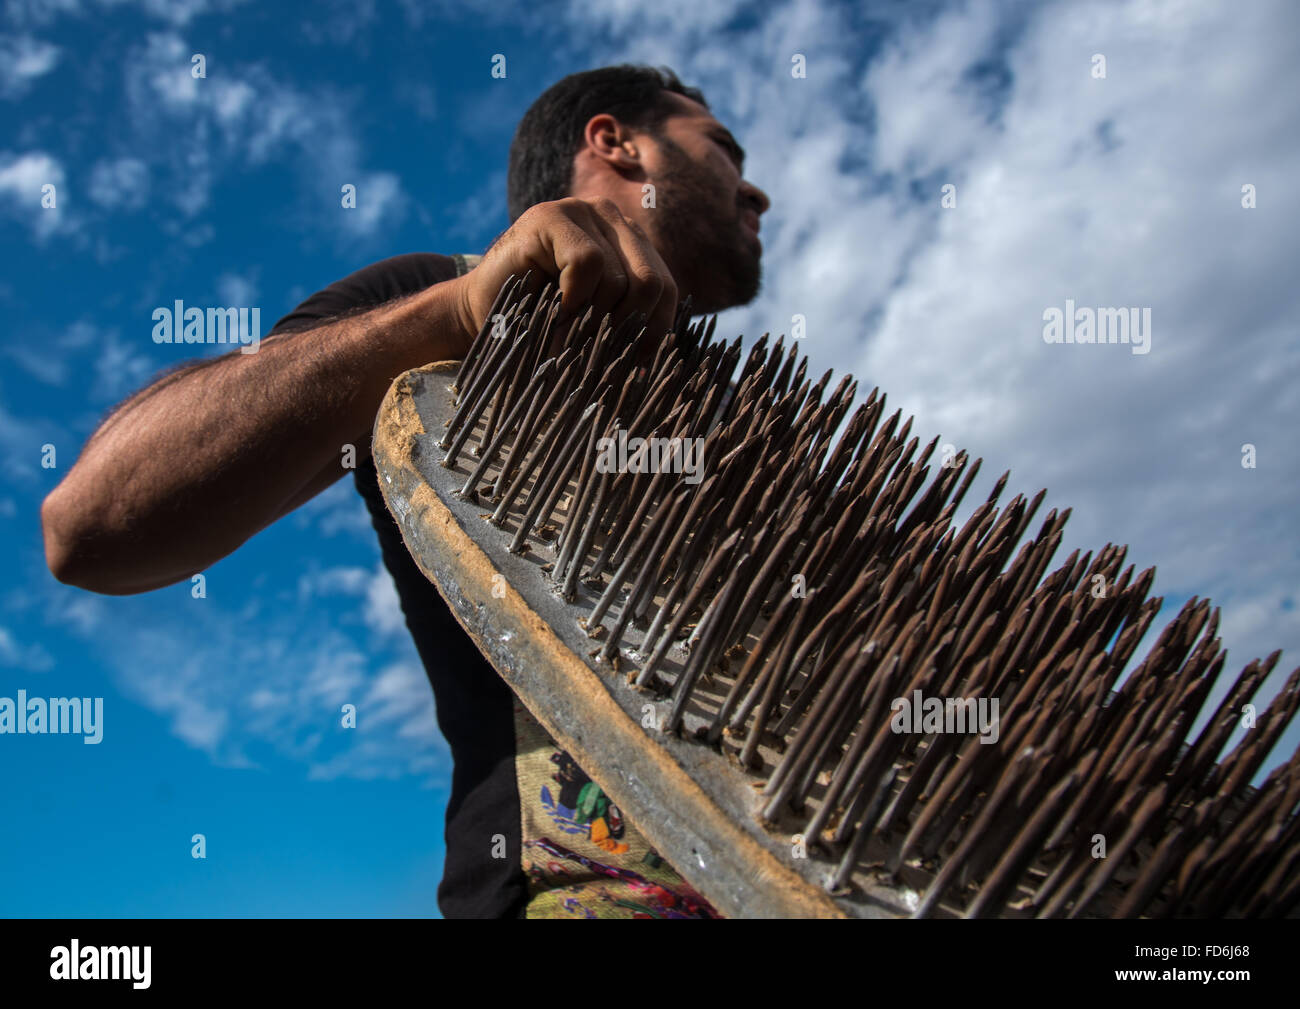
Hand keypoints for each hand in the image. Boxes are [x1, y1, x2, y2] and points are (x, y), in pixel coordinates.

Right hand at [451, 197, 679, 352]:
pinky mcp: (550, 216)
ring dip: (592, 320)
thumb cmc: (540, 324)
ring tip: (569, 334)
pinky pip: (587, 264)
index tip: (637, 366)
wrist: (479, 314)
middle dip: (625, 328)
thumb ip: (629, 323)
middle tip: (598, 353)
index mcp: (630, 244)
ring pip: (618, 278)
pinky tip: (557, 310)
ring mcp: (581, 211)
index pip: (665, 287)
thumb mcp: (596, 324)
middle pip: (650, 282)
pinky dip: (573, 299)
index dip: (655, 330)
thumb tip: (662, 359)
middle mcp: (611, 219)